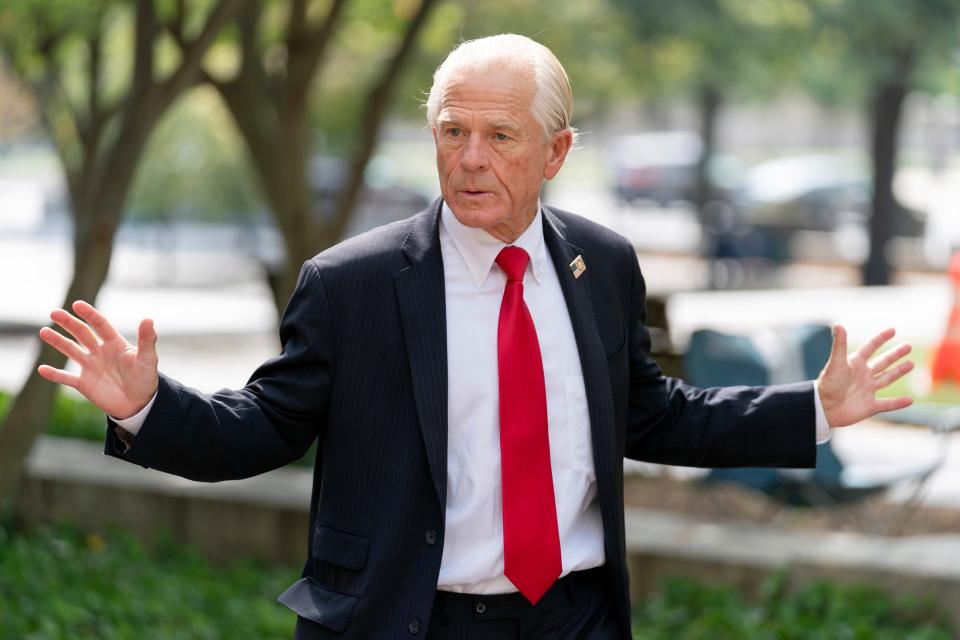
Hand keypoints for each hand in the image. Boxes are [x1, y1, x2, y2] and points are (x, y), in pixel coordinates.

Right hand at [37, 300, 158, 419]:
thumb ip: (147, 340)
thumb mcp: (148, 359)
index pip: (100, 325)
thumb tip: (148, 319)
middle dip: (69, 323)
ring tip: (44, 331)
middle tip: (54, 313)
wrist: (139, 404)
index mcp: (115, 343)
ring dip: (58, 341)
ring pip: (71, 351)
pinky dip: (55, 374)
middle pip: (82, 333)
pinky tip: (42, 369)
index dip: (89, 314)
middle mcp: (100, 352)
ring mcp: (91, 367)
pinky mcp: (84, 384)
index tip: (77, 304)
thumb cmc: (146, 379)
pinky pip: (66, 378)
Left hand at [816, 324, 912, 427]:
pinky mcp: (870, 406)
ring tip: (911, 364)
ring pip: (887, 379)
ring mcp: (867, 390)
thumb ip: (839, 345)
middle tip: (908, 346)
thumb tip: (838, 324)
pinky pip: (887, 404)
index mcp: (855, 364)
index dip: (880, 338)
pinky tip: (910, 401)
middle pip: (882, 362)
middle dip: (895, 354)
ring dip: (898, 372)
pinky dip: (898, 403)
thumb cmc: (828, 384)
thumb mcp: (836, 363)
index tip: (892, 330)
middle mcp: (862, 375)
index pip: (870, 347)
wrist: (823, 409)